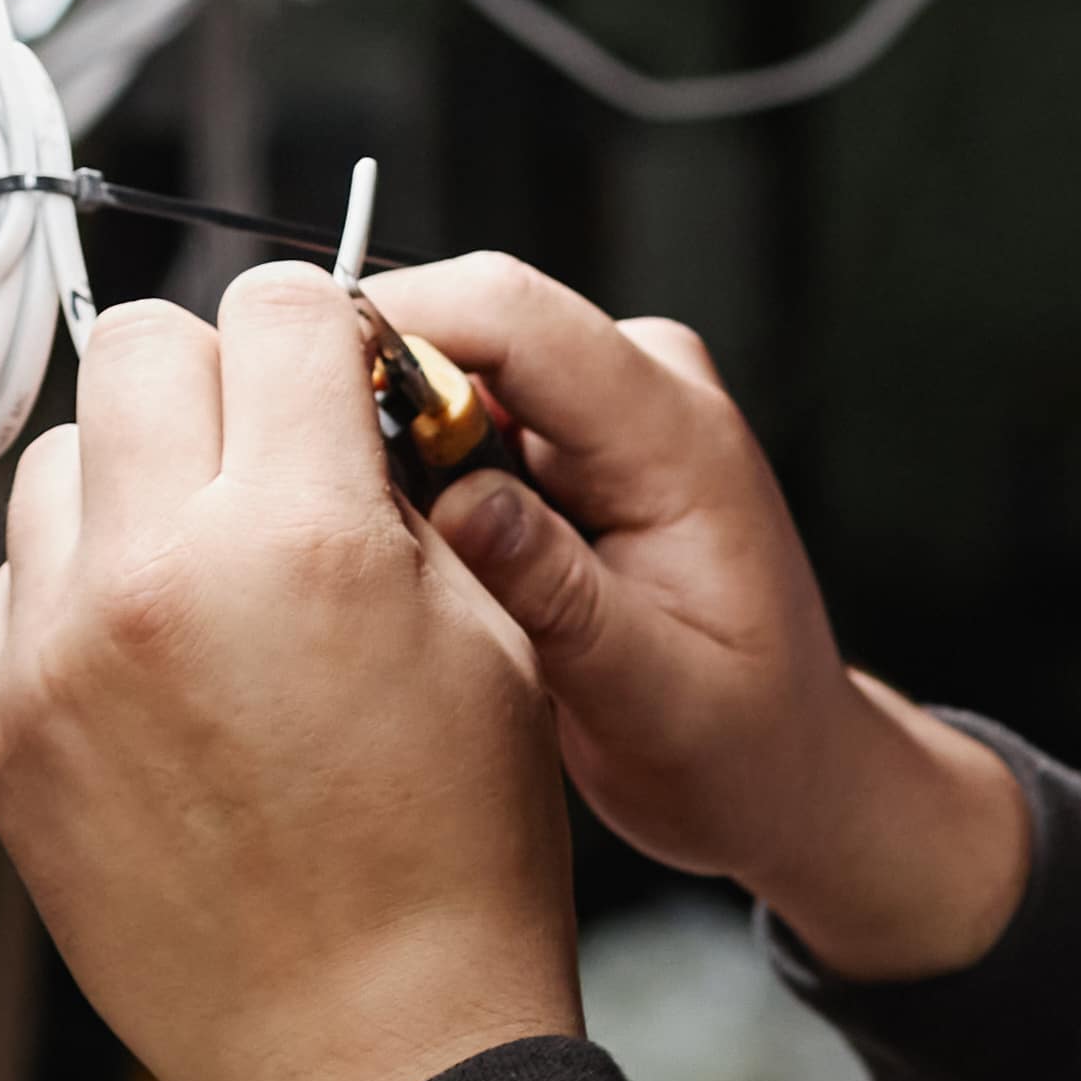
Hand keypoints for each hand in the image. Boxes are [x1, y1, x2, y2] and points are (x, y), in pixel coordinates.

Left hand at [0, 261, 577, 1080]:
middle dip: (218, 380)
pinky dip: (88, 594)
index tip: (342, 379)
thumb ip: (403, 497)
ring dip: (137, 481)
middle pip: (141, 347)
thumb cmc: (454, 868)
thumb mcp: (488, 641)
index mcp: (301, 538)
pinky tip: (169, 670)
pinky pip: (22, 588)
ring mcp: (59, 654)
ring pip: (64, 460)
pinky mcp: (9, 729)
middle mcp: (154, 577)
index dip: (327, 332)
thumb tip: (340, 411)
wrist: (370, 1048)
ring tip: (212, 571)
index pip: (278, 310)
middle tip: (271, 456)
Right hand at [368, 252, 1026, 981]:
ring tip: (377, 558)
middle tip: (321, 518)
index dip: (388, 326)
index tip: (291, 404)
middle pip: (466, 321)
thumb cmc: (740, 749)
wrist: (788, 767)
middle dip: (372, 393)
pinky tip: (410, 560)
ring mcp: (609, 406)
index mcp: (680, 437)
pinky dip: (415, 470)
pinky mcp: (572, 437)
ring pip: (451, 365)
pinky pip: (461, 413)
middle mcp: (647, 389)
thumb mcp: (654, 702)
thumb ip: (562, 600)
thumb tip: (461, 504)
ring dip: (389, 440)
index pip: (512, 313)